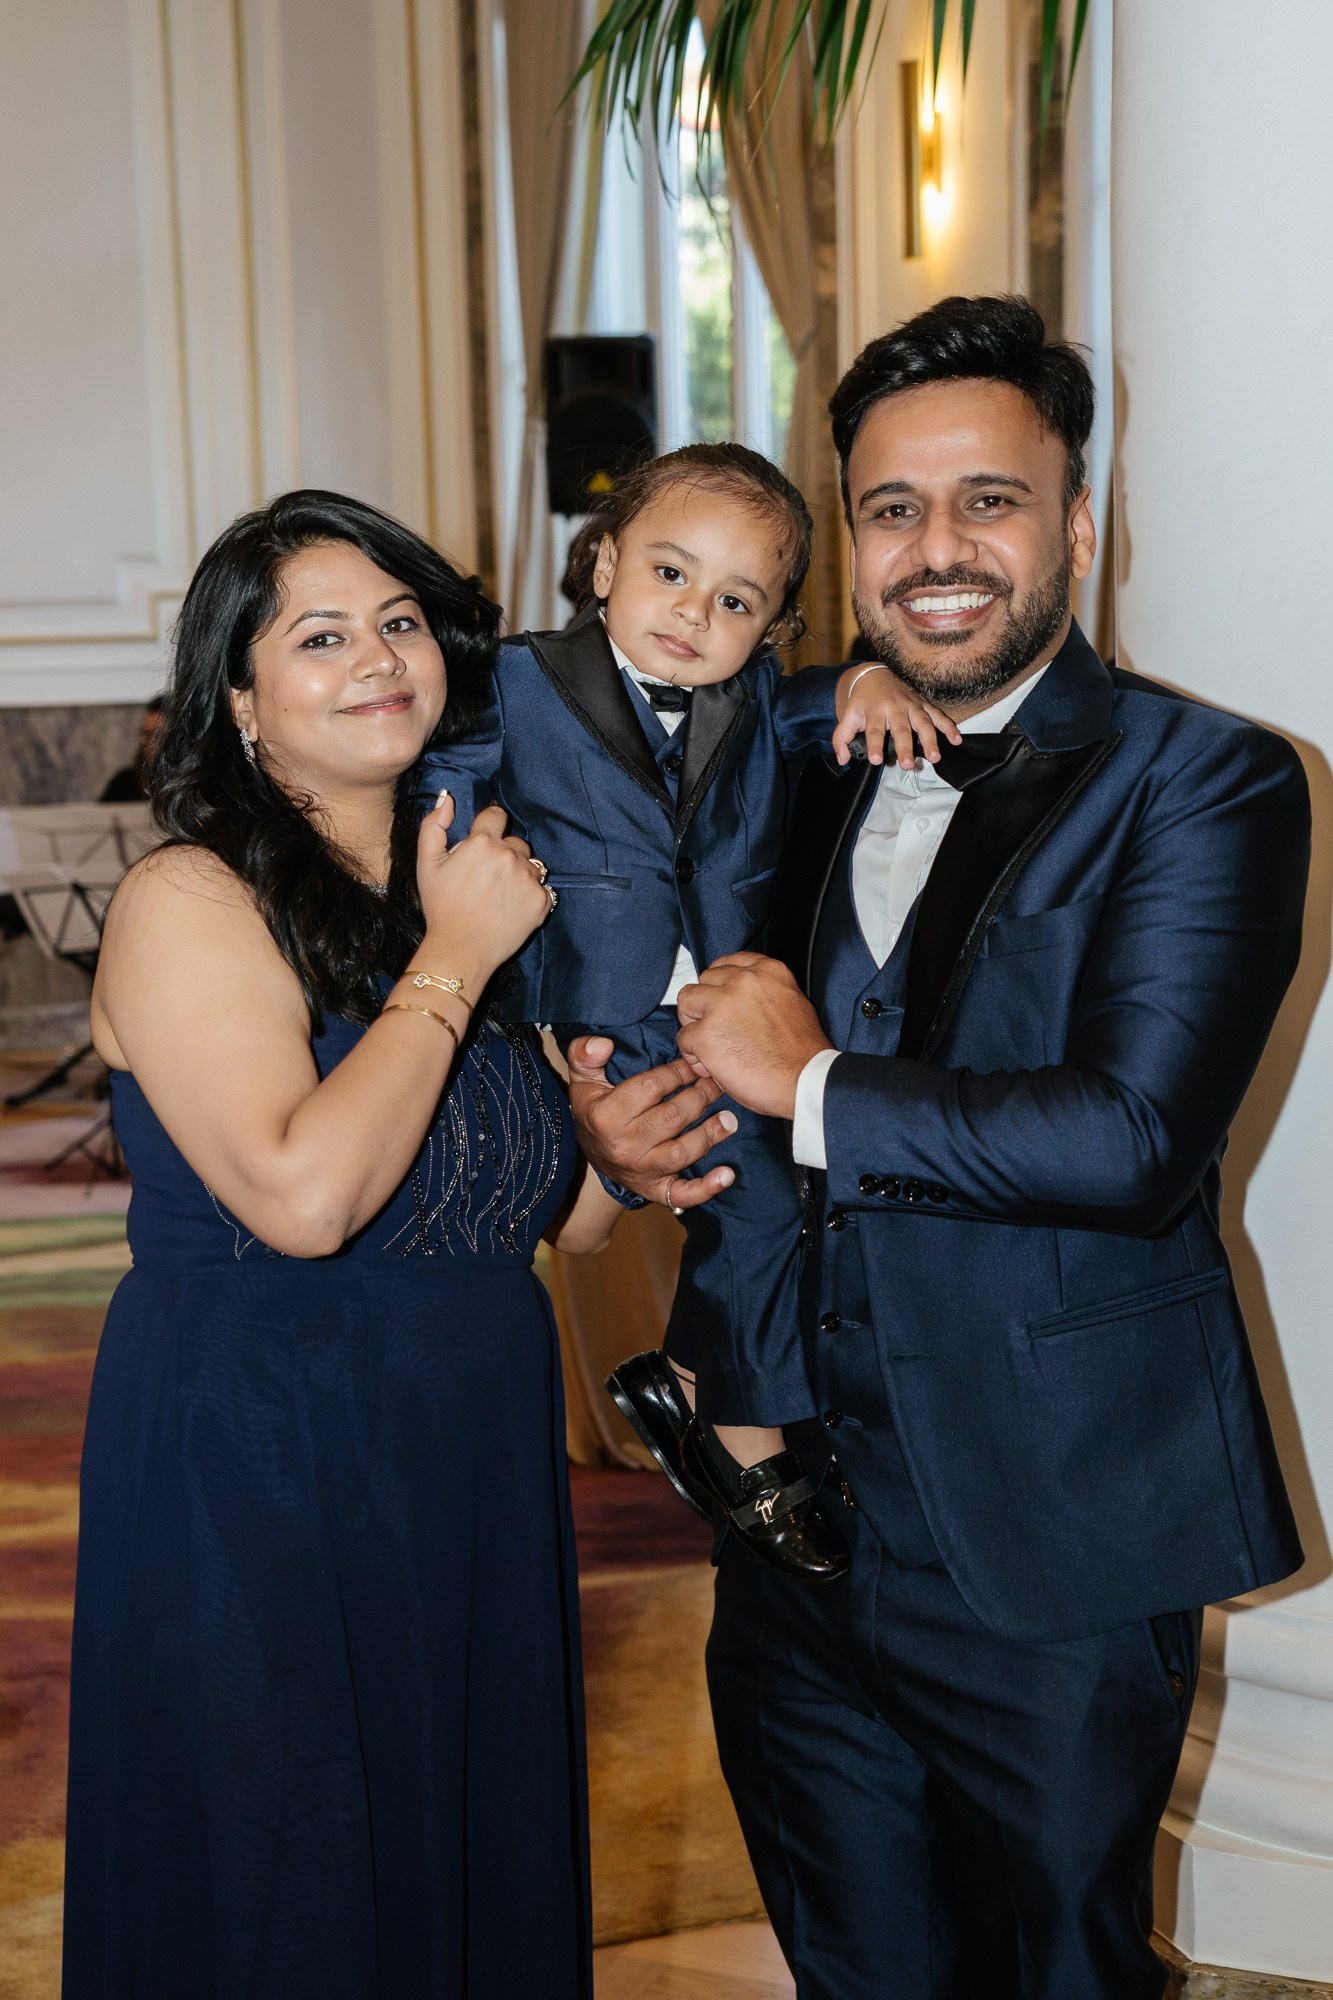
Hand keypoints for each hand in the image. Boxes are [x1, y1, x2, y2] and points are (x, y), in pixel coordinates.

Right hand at [416, 793, 552, 981]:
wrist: (461, 949)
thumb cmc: (441, 907)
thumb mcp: (427, 864)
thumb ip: (433, 825)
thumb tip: (447, 798)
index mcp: (482, 842)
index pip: (496, 815)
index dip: (489, 827)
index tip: (483, 843)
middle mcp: (509, 856)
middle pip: (515, 841)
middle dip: (503, 853)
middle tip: (486, 878)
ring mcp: (528, 879)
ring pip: (531, 864)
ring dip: (519, 873)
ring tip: (499, 894)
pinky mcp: (541, 901)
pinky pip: (541, 887)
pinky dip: (530, 894)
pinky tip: (511, 907)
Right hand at [566, 1034, 738, 1209]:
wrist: (590, 1153)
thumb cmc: (593, 1108)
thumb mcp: (582, 1078)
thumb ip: (583, 1053)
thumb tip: (603, 1044)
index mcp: (605, 1115)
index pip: (652, 1087)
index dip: (679, 1072)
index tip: (694, 1062)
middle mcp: (623, 1146)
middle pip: (673, 1117)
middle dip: (701, 1096)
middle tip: (717, 1083)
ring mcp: (639, 1171)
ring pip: (682, 1152)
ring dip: (711, 1133)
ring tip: (729, 1117)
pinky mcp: (653, 1190)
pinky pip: (681, 1194)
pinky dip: (707, 1188)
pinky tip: (727, 1175)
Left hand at [676, 953, 831, 1117]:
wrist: (807, 1081)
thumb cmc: (803, 1053)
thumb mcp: (793, 1004)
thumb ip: (764, 994)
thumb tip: (740, 1005)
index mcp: (768, 971)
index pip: (728, 962)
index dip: (719, 984)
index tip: (719, 998)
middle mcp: (744, 981)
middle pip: (704, 980)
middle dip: (705, 1004)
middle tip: (713, 1027)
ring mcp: (722, 1005)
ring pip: (687, 1001)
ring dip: (693, 1023)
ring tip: (707, 1044)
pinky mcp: (707, 1033)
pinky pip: (684, 1037)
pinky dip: (692, 1053)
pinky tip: (709, 1064)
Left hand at [832, 662, 962, 769]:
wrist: (875, 675)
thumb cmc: (862, 701)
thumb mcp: (848, 716)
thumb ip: (841, 738)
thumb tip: (843, 759)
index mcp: (874, 710)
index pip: (874, 730)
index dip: (875, 745)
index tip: (876, 760)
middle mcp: (894, 707)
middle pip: (901, 728)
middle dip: (905, 746)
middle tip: (907, 764)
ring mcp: (911, 705)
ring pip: (923, 722)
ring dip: (930, 740)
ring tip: (934, 757)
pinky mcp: (923, 704)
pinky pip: (938, 715)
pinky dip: (949, 727)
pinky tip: (956, 741)